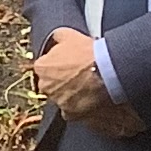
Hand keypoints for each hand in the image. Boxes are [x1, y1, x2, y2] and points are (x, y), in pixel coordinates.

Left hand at [31, 26, 145, 135]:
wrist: (108, 70)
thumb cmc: (90, 53)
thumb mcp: (70, 35)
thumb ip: (58, 38)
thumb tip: (57, 39)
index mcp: (42, 67)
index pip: (45, 69)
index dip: (59, 68)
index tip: (71, 67)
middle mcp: (46, 86)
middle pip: (53, 86)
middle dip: (64, 83)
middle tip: (82, 78)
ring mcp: (58, 102)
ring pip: (63, 100)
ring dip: (74, 96)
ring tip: (91, 89)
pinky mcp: (71, 115)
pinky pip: (74, 113)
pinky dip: (82, 109)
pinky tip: (94, 100)